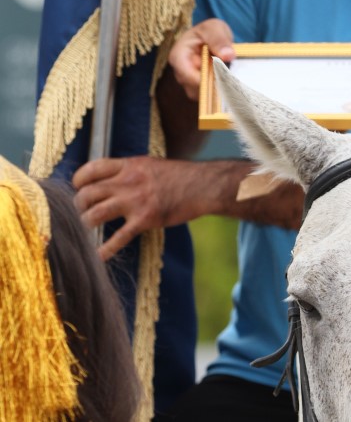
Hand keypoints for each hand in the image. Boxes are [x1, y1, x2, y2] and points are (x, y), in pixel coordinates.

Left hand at [72, 156, 196, 260]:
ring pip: (96, 214)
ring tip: (83, 230)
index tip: (77, 188)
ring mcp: (134, 202)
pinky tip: (98, 256)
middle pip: (88, 194)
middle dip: (78, 205)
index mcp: (127, 166)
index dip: (78, 179)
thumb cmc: (178, 176)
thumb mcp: (148, 164)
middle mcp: (126, 182)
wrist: (202, 186)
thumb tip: (110, 179)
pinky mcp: (144, 220)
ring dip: (85, 224)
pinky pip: (119, 237)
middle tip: (79, 213)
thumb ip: (128, 171)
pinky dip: (105, 249)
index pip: (91, 170)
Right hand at [168, 17, 234, 99]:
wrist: (211, 39)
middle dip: (213, 85)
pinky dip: (220, 91)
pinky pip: (209, 97)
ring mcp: (189, 84)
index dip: (204, 80)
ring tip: (230, 78)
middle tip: (231, 79)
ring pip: (202, 96)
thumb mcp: (214, 28)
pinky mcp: (199, 90)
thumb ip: (219, 39)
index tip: (221, 78)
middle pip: (194, 89)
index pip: (186, 75)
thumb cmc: (209, 32)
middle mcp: (180, 73)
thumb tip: (228, 55)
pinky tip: (229, 82)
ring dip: (218, 89)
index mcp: (178, 57)